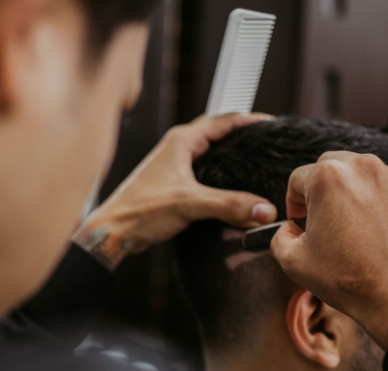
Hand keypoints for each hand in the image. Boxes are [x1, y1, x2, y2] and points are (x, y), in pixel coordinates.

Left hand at [73, 113, 277, 269]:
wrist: (113, 231)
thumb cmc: (139, 211)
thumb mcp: (189, 204)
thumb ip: (229, 205)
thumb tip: (264, 210)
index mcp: (181, 141)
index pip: (224, 120)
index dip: (251, 121)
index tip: (274, 127)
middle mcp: (177, 147)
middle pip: (218, 133)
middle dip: (243, 136)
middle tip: (269, 144)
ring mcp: (174, 164)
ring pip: (210, 152)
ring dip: (231, 155)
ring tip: (256, 162)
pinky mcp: (172, 182)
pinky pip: (203, 170)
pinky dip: (220, 173)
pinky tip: (232, 187)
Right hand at [271, 151, 387, 348]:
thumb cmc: (352, 280)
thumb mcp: (294, 262)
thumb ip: (280, 237)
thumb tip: (289, 230)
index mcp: (326, 178)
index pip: (297, 179)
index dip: (294, 203)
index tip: (301, 221)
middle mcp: (362, 167)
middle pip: (331, 167)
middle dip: (323, 191)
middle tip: (327, 221)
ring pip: (364, 173)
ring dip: (356, 192)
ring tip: (358, 227)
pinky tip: (384, 223)